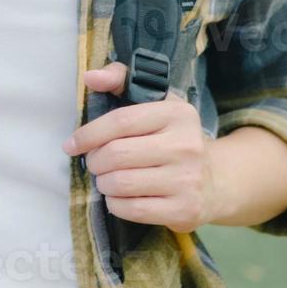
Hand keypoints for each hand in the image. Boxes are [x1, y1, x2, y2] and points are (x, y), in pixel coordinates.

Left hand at [63, 62, 219, 233]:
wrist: (215, 181)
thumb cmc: (172, 138)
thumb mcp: (155, 103)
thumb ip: (120, 80)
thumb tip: (90, 77)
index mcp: (177, 114)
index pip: (120, 121)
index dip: (88, 134)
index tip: (71, 144)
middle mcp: (186, 146)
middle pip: (117, 155)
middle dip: (95, 161)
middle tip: (95, 163)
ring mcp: (187, 180)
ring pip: (121, 183)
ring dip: (103, 183)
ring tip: (107, 179)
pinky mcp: (184, 210)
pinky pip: (132, 210)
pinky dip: (116, 204)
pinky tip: (120, 197)